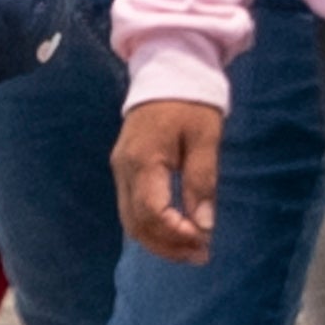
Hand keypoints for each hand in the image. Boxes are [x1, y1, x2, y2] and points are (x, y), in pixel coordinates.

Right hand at [112, 100, 222, 264]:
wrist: (166, 69)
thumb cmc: (190, 102)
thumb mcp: (205, 139)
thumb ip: (202, 182)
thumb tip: (204, 225)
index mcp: (143, 160)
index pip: (151, 212)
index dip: (176, 234)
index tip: (203, 242)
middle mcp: (124, 169)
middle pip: (136, 224)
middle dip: (167, 246)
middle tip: (201, 255)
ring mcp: (119, 170)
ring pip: (130, 221)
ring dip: (159, 240)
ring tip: (191, 249)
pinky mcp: (123, 169)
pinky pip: (131, 208)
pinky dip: (152, 227)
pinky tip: (176, 231)